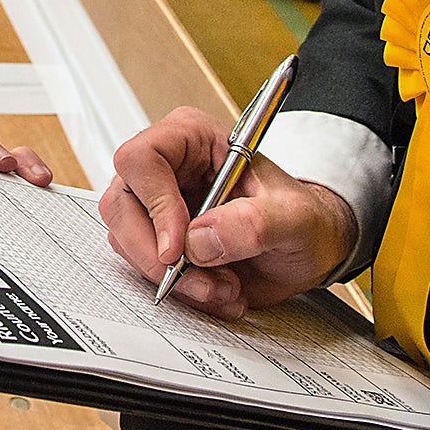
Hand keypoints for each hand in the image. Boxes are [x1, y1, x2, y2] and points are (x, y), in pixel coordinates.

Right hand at [99, 106, 360, 318]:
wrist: (308, 249)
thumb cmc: (304, 219)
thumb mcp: (295, 218)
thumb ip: (253, 224)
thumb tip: (198, 240)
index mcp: (191, 139)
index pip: (141, 160)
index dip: (154, 204)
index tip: (178, 248)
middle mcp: (166, 168)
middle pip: (120, 205)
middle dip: (157, 254)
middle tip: (201, 280)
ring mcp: (156, 205)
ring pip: (126, 241)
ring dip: (175, 278)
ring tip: (225, 286)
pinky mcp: (157, 240)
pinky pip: (143, 268)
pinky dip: (180, 290)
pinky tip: (218, 289)